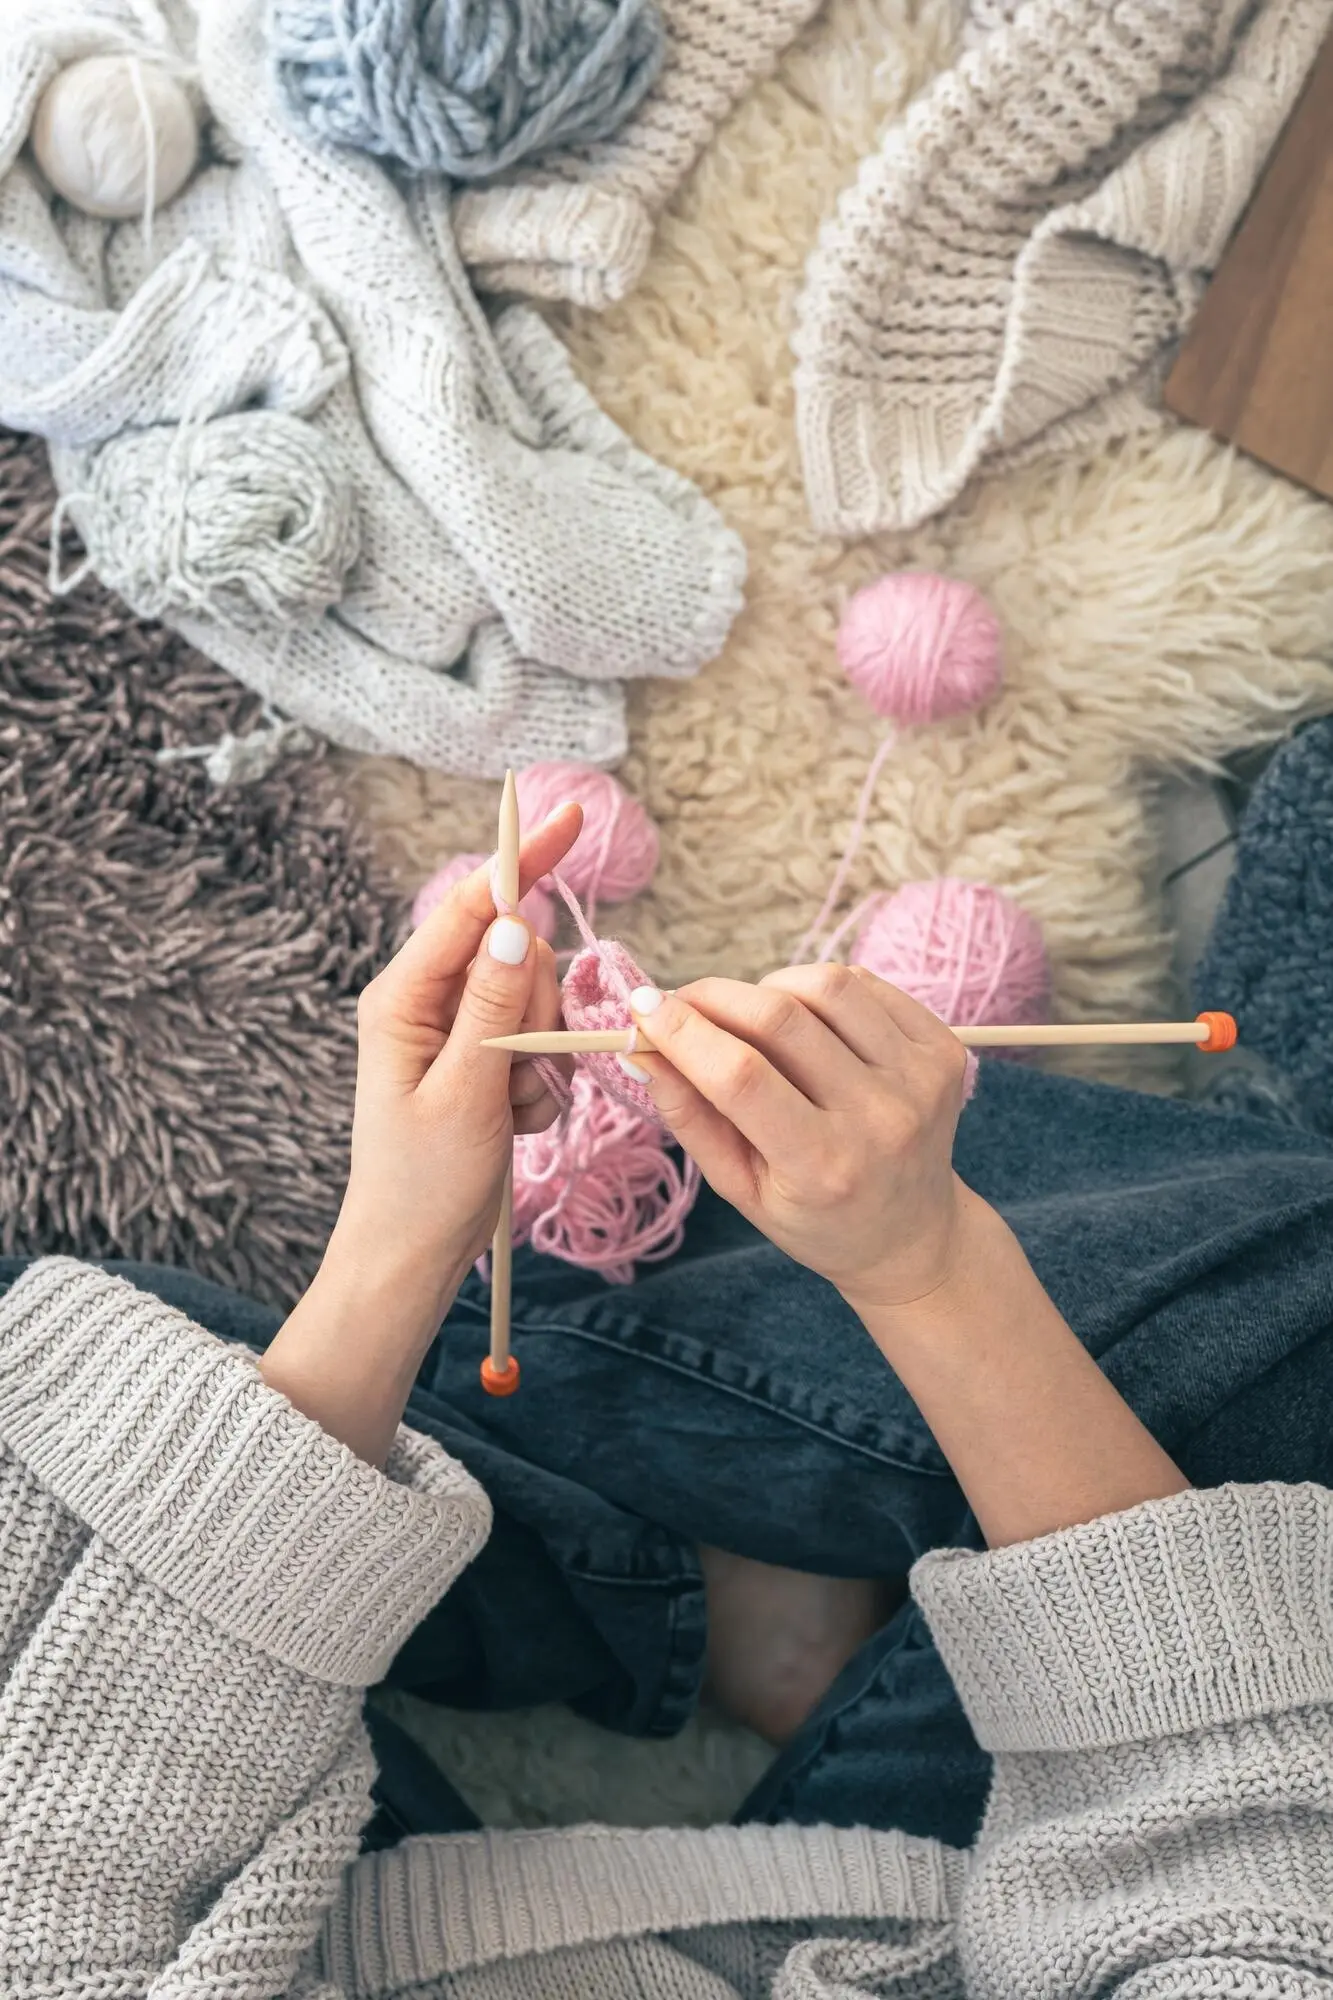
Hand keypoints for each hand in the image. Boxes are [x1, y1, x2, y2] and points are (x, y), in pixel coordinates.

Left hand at [331, 803, 581, 1304]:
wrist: (412, 1255)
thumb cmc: (423, 1184)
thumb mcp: (465, 1094)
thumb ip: (494, 1006)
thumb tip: (515, 924)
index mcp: (403, 997)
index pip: (473, 907)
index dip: (522, 860)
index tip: (572, 817)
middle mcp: (428, 1000)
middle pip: (519, 952)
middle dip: (537, 1007)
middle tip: (514, 1073)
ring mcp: (458, 1030)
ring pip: (537, 997)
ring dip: (539, 1054)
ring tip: (508, 1109)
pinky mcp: (482, 1058)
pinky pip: (540, 1040)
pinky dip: (540, 1081)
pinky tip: (512, 1121)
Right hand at [629, 963, 972, 1312]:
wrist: (912, 1235)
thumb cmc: (815, 1218)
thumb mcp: (740, 1189)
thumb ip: (690, 1118)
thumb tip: (643, 1047)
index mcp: (823, 1167)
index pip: (741, 1076)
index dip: (683, 1031)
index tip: (641, 1006)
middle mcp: (881, 1119)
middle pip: (781, 1018)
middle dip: (714, 997)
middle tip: (680, 1002)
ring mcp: (920, 1079)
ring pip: (827, 985)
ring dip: (769, 987)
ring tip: (749, 1019)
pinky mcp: (944, 1051)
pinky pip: (867, 984)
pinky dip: (819, 989)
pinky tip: (804, 1021)